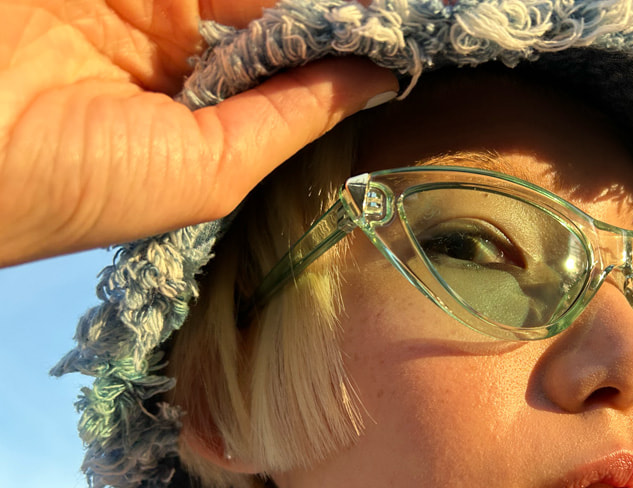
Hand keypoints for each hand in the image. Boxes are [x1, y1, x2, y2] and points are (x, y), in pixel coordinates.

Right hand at [0, 0, 396, 266]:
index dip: (344, 47)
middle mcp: (175, 52)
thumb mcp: (210, 168)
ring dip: (297, 0)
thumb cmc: (82, 182)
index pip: (289, 67)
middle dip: (327, 13)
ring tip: (387, 3)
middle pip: (271, 15)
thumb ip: (291, 117)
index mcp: (200, 112)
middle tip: (406, 7)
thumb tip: (379, 79)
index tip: (408, 32)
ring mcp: (138, 4)